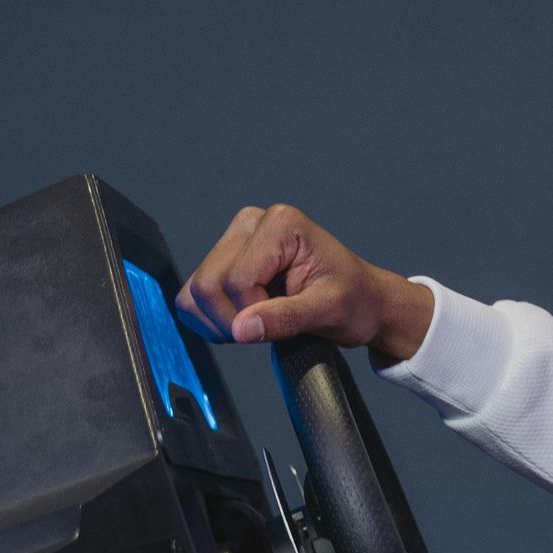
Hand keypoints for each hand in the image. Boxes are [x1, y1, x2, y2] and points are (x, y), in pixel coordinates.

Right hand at [176, 205, 434, 362]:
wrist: (360, 301)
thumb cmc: (353, 300)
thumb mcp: (328, 311)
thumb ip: (285, 318)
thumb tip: (241, 329)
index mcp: (280, 224)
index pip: (238, 281)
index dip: (256, 313)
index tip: (289, 318)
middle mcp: (250, 223)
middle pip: (208, 285)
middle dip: (234, 320)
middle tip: (272, 325)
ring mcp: (233, 240)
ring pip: (195, 294)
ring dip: (222, 322)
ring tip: (263, 321)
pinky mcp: (222, 260)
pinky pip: (192, 298)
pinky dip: (212, 321)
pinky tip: (246, 320)